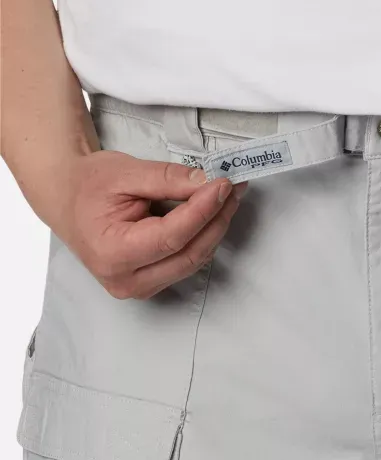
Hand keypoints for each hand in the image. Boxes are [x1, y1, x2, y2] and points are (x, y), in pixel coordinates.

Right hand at [50, 150, 246, 298]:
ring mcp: (140, 287)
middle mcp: (127, 280)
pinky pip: (186, 263)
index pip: (172, 237)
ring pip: (192, 261)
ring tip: (226, 197)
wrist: (67, 201)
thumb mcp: (124, 172)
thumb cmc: (89, 186)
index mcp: (112, 254)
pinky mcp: (151, 283)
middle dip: (216, 220)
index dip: (202, 211)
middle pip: (188, 254)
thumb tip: (207, 183)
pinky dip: (203, 238)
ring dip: (214, 229)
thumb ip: (167, 179)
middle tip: (233, 189)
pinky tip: (211, 214)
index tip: (222, 186)